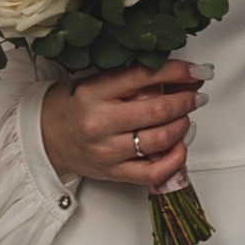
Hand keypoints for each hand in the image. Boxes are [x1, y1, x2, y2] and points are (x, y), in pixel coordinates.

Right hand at [40, 63, 202, 189]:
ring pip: (160, 140)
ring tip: (185, 117)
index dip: (178, 72)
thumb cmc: (75, 107)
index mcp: (94, 92)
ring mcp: (107, 151)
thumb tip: (182, 77)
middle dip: (186, 101)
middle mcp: (100, 122)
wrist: (47, 137)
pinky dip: (175, 159)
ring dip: (183, 126)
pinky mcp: (114, 173)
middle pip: (157, 110)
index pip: (144, 76)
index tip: (197, 71)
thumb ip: (134, 79)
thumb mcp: (97, 83)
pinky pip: (153, 172)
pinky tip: (179, 146)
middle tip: (195, 96)